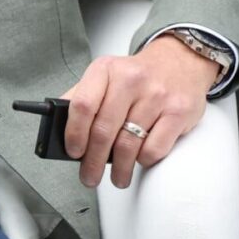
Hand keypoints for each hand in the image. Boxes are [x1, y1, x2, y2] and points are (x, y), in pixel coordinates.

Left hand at [57, 34, 220, 189]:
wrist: (180, 61)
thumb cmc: (138, 75)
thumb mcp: (106, 74)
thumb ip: (82, 96)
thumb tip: (58, 127)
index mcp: (106, 69)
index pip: (82, 105)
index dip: (74, 134)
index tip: (73, 152)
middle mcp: (131, 80)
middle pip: (103, 131)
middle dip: (93, 162)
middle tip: (90, 176)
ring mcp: (156, 96)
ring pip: (128, 145)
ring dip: (119, 169)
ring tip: (117, 177)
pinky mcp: (178, 112)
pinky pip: (154, 149)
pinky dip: (144, 161)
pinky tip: (140, 159)